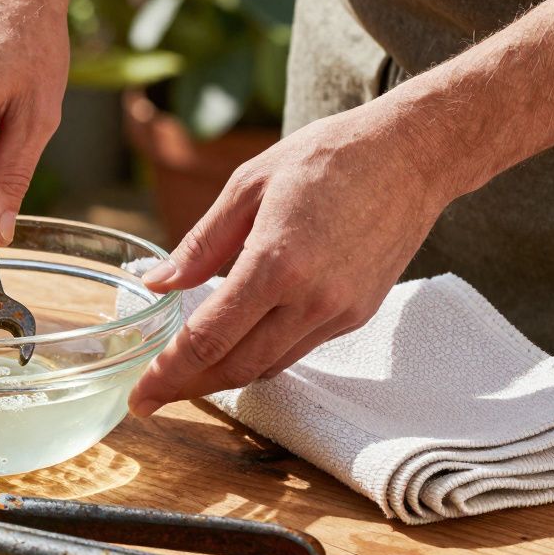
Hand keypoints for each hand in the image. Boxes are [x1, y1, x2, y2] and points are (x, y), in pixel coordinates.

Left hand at [128, 106, 453, 414]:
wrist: (411, 156)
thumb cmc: (327, 158)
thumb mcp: (248, 185)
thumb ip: (200, 244)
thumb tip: (157, 282)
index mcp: (274, 264)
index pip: (208, 338)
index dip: (168, 374)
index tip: (142, 398)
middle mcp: (310, 300)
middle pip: (236, 367)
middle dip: (189, 387)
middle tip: (153, 395)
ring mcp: (338, 312)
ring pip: (269, 366)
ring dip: (224, 377)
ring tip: (186, 375)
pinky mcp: (356, 315)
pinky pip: (298, 350)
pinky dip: (261, 355)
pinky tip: (237, 346)